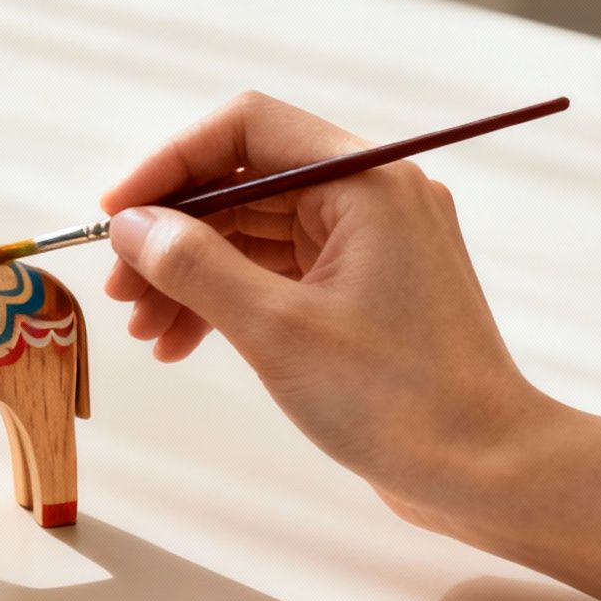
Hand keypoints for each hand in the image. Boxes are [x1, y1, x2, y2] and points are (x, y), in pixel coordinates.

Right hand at [101, 92, 551, 521]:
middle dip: (174, 233)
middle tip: (120, 288)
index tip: (116, 212)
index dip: (171, 164)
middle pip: (246, 182)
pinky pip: (280, 273)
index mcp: (367, 183)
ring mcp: (372, 246)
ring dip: (193, 273)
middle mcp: (374, 198)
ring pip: (256, 232)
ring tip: (145, 330)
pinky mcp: (366, 292)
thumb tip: (132, 225)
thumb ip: (196, 266)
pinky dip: (229, 300)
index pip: (248, 129)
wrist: (484, 471)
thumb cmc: (399, 400)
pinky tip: (183, 342)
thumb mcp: (276, 330)